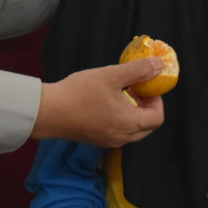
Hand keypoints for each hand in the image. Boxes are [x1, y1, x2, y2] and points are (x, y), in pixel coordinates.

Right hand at [32, 58, 164, 146]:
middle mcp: (122, 138)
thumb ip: (138, 70)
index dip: (157, 100)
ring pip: (132, 130)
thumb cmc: (80, 92)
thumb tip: (160, 66)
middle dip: (146, 107)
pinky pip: (118, 132)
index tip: (145, 87)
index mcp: (129, 123)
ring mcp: (108, 141)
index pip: (157, 118)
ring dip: (133, 113)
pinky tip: (105, 103)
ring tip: (120, 94)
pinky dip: (120, 120)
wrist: (48, 112)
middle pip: (147, 126)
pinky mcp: (96, 140)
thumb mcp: (112, 75)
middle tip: (135, 90)